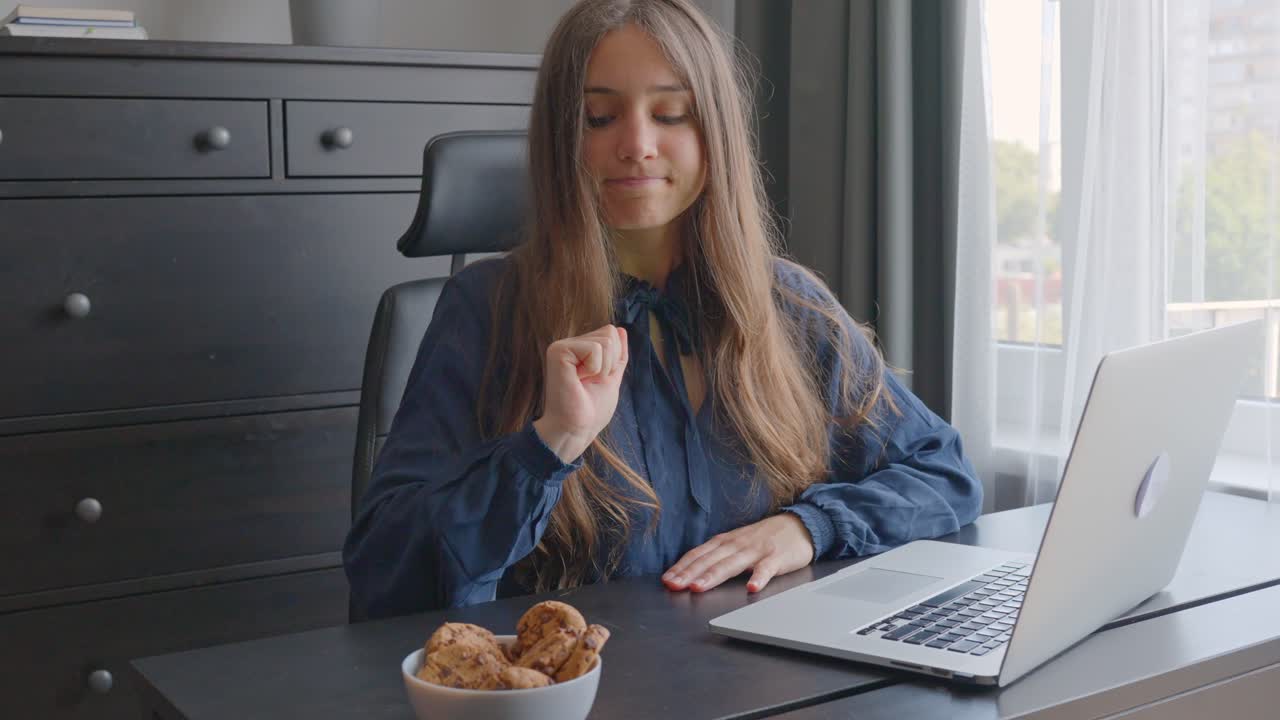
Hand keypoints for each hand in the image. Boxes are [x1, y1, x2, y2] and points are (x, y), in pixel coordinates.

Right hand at [533, 325, 628, 462]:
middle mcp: (569, 344)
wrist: (576, 429)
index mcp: (580, 349)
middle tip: (590, 382)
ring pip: (605, 341)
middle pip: (610, 333)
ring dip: (602, 369)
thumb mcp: (611, 377)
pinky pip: (594, 349)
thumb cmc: (591, 410)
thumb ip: (617, 355)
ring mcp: (562, 346)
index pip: (612, 333)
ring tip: (583, 383)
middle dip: (610, 363)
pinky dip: (594, 369)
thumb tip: (621, 329)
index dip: (615, 358)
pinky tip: (578, 381)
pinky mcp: (558, 351)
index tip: (598, 379)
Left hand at [662, 514, 814, 593]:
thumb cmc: (764, 538)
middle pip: (710, 560)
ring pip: (732, 564)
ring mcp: (757, 551)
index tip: (667, 580)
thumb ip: (718, 556)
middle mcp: (738, 544)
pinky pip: (767, 569)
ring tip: (699, 588)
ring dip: (714, 576)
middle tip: (674, 585)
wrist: (800, 525)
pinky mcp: (777, 558)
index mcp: (726, 542)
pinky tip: (751, 588)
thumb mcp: (737, 543)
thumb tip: (692, 570)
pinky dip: (759, 578)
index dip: (682, 567)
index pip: (699, 554)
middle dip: (690, 573)